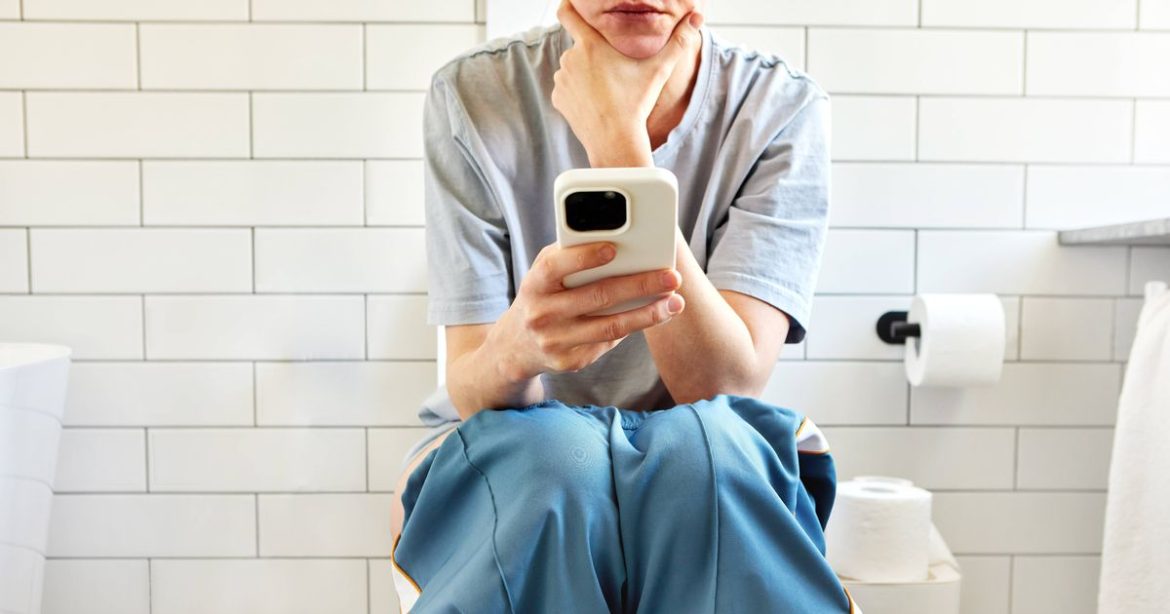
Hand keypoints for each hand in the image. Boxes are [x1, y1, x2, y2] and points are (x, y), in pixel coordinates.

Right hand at [487, 240, 685, 381]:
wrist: (516, 345)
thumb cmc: (543, 295)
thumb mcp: (546, 274)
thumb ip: (572, 258)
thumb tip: (623, 246)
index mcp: (535, 283)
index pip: (555, 266)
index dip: (583, 257)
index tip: (614, 248)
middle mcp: (542, 313)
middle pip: (597, 297)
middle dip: (639, 285)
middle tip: (671, 277)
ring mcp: (555, 341)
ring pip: (610, 326)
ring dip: (648, 314)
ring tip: (675, 302)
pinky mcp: (569, 362)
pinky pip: (608, 343)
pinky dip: (633, 327)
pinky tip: (653, 316)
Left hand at [552, 0, 702, 166]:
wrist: (615, 140)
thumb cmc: (636, 103)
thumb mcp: (659, 69)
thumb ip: (678, 41)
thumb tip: (697, 18)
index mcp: (590, 45)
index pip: (567, 13)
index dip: (569, 5)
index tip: (572, 2)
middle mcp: (570, 58)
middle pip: (579, 45)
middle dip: (592, 52)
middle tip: (612, 69)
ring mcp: (561, 79)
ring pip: (573, 67)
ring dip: (585, 72)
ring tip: (606, 88)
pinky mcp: (558, 98)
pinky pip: (567, 87)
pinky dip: (578, 91)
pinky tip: (595, 101)